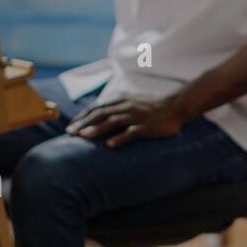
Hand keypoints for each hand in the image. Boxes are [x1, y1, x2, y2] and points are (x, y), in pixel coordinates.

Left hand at [65, 95, 191, 146]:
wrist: (176, 105)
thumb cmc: (153, 106)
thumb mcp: (133, 101)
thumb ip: (118, 106)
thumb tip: (102, 113)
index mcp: (122, 101)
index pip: (97, 107)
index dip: (83, 116)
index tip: (71, 125)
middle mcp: (126, 107)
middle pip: (101, 114)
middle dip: (83, 123)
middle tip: (70, 133)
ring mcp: (136, 117)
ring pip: (113, 122)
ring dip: (97, 129)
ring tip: (83, 137)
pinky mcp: (146, 127)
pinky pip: (131, 132)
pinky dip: (119, 138)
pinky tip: (109, 145)